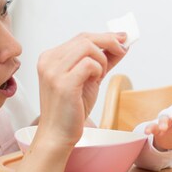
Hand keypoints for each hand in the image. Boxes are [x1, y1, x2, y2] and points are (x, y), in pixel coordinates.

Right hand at [35, 32, 126, 147]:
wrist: (58, 134)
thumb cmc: (71, 109)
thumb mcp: (88, 79)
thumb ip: (101, 61)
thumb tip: (120, 45)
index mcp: (50, 57)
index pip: (81, 37)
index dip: (104, 36)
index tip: (122, 38)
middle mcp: (49, 61)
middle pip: (85, 38)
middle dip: (109, 42)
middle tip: (123, 50)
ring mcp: (54, 71)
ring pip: (88, 47)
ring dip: (102, 60)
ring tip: (99, 76)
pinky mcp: (63, 83)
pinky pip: (89, 64)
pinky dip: (98, 70)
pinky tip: (95, 80)